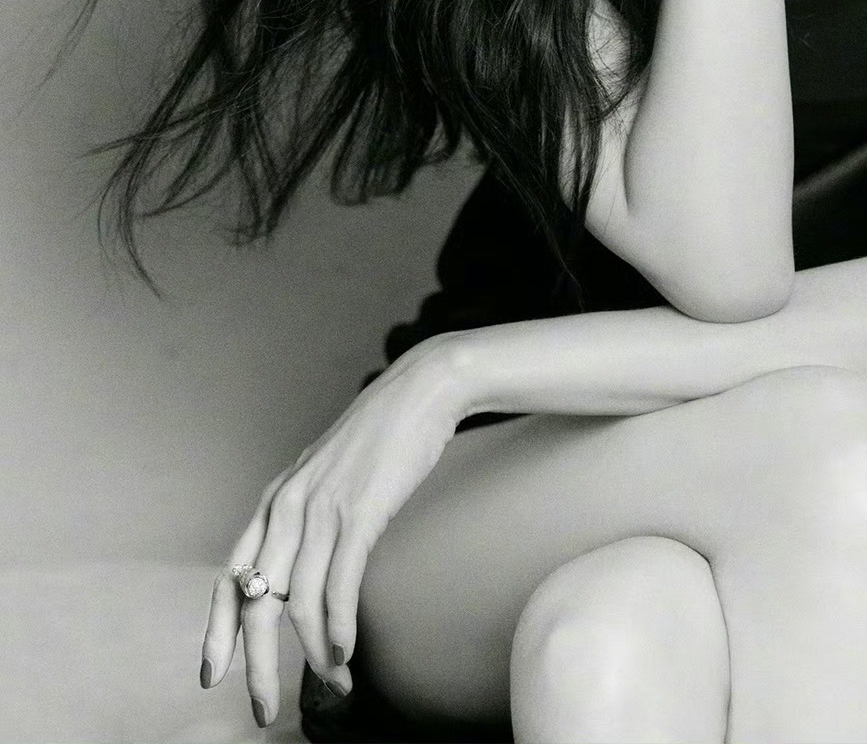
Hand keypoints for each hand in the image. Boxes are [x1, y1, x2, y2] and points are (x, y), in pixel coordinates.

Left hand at [200, 344, 465, 728]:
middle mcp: (287, 507)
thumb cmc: (380, 437)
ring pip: (297, 604)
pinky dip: (338, 629)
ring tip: (334, 684)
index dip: (216, 630)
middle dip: (257, 666)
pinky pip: (338, 585)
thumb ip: (307, 516)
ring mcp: (321, 509)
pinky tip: (345, 653)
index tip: (212, 674)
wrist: (421, 390)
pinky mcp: (358, 512)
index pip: (229, 575)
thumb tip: (302, 567)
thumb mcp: (326, 474)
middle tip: (261, 710)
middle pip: (255, 603)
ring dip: (313, 656)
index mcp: (276, 500)